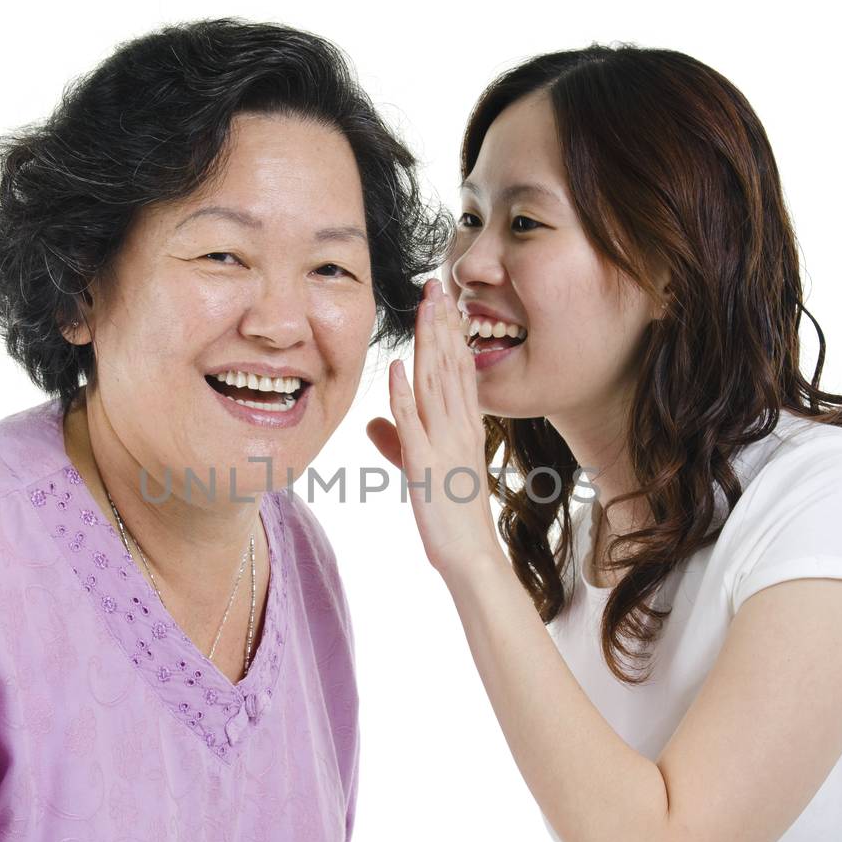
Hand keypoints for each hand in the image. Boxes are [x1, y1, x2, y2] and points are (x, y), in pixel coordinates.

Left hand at [366, 278, 501, 578]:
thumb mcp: (422, 471)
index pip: (458, 367)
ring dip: (428, 345)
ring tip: (423, 308)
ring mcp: (444, 444)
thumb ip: (398, 442)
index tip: (442, 299)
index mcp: (464, 425)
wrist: (470, 555)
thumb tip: (371, 425)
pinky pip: (414, 426)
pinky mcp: (425, 466)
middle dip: (441, 324)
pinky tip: (397, 369)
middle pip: (449, 366)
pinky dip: (404, 396)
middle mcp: (459, 427)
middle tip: (436, 285)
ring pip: (435, 384)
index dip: (450, 331)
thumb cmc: (451, 514)